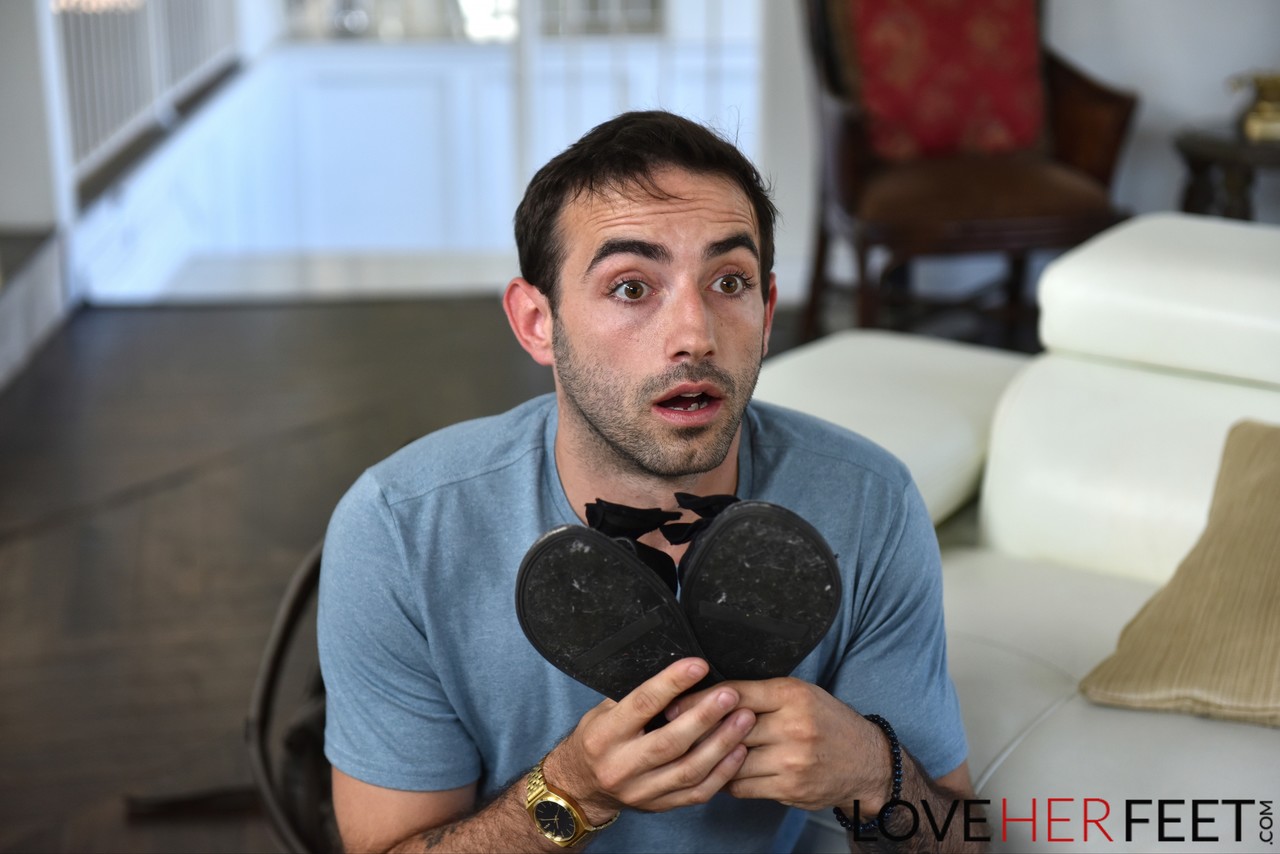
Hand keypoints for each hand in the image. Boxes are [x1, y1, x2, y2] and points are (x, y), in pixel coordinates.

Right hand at [543, 658, 755, 818]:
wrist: (581, 788)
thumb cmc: (598, 739)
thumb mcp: (603, 712)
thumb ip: (636, 697)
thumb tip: (679, 671)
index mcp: (604, 735)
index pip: (641, 705)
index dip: (672, 683)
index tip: (698, 665)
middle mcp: (621, 766)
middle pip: (670, 742)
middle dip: (705, 716)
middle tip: (731, 695)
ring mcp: (641, 791)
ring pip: (689, 770)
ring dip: (722, 744)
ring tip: (744, 719)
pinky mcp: (658, 807)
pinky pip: (697, 793)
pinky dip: (722, 773)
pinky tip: (739, 752)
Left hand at [668, 678, 889, 811]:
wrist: (866, 763)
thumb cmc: (828, 723)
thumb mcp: (800, 695)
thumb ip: (761, 694)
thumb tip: (711, 698)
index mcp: (792, 694)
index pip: (735, 693)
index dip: (700, 699)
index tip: (674, 703)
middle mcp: (793, 725)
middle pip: (730, 727)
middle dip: (697, 729)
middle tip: (671, 730)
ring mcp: (792, 760)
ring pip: (732, 760)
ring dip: (711, 759)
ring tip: (694, 754)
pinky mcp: (790, 788)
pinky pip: (742, 786)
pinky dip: (728, 780)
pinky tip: (723, 773)